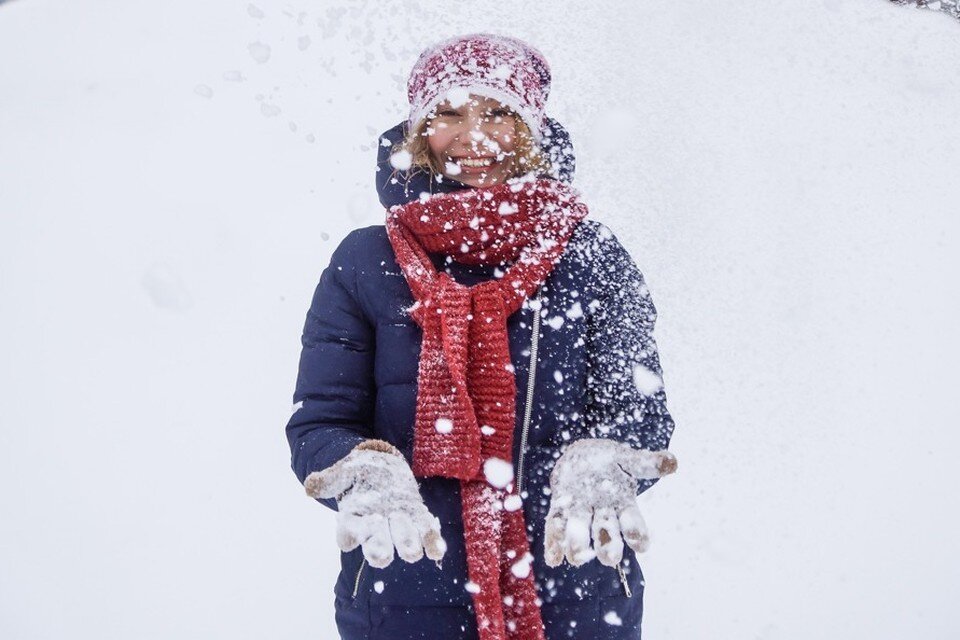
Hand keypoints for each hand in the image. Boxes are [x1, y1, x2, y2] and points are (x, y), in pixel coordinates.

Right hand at [304, 440, 446, 567]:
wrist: (378, 464)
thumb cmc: (356, 470)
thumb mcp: (341, 471)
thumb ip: (328, 479)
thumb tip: (310, 485)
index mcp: (352, 519)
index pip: (348, 535)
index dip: (351, 536)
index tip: (355, 531)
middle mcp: (375, 528)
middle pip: (377, 546)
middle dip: (381, 549)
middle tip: (383, 554)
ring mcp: (398, 524)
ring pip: (404, 542)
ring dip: (408, 546)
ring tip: (412, 551)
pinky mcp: (417, 517)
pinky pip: (426, 533)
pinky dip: (432, 543)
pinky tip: (436, 550)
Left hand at [544, 438, 676, 567]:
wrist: (582, 457)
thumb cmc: (610, 461)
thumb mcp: (628, 459)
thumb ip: (648, 463)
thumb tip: (673, 462)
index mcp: (623, 505)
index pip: (633, 524)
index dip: (637, 535)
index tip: (641, 545)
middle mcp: (603, 515)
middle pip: (608, 536)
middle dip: (609, 548)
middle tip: (610, 558)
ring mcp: (580, 514)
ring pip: (580, 534)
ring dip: (578, 546)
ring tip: (577, 556)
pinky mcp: (559, 510)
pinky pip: (556, 529)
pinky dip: (554, 544)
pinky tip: (553, 558)